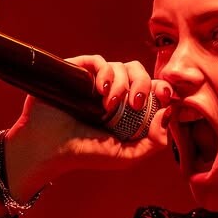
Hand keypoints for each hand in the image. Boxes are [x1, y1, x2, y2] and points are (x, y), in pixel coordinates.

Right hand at [2, 55, 172, 196]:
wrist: (49, 149)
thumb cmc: (86, 154)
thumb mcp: (126, 156)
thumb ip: (154, 143)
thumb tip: (168, 113)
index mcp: (129, 109)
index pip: (154, 88)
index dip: (163, 88)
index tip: (165, 96)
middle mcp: (115, 92)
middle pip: (141, 72)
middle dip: (143, 85)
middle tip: (135, 104)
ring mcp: (95, 81)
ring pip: (122, 66)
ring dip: (122, 84)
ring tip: (109, 105)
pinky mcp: (77, 72)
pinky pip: (98, 60)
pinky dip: (104, 71)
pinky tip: (100, 90)